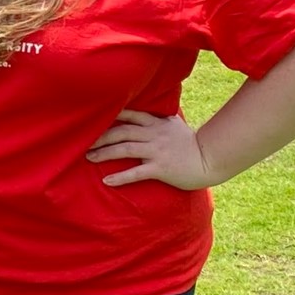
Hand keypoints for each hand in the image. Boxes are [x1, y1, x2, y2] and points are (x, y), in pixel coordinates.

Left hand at [87, 109, 214, 190]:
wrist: (210, 159)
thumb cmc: (191, 144)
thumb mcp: (174, 125)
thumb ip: (158, 119)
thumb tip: (145, 114)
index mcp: (156, 123)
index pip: (129, 115)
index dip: (110, 116)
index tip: (93, 120)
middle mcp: (154, 134)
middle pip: (122, 132)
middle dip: (101, 136)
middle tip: (84, 142)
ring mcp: (157, 151)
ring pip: (125, 149)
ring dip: (105, 153)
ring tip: (89, 158)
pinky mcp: (161, 168)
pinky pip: (136, 172)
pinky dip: (120, 177)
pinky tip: (107, 180)